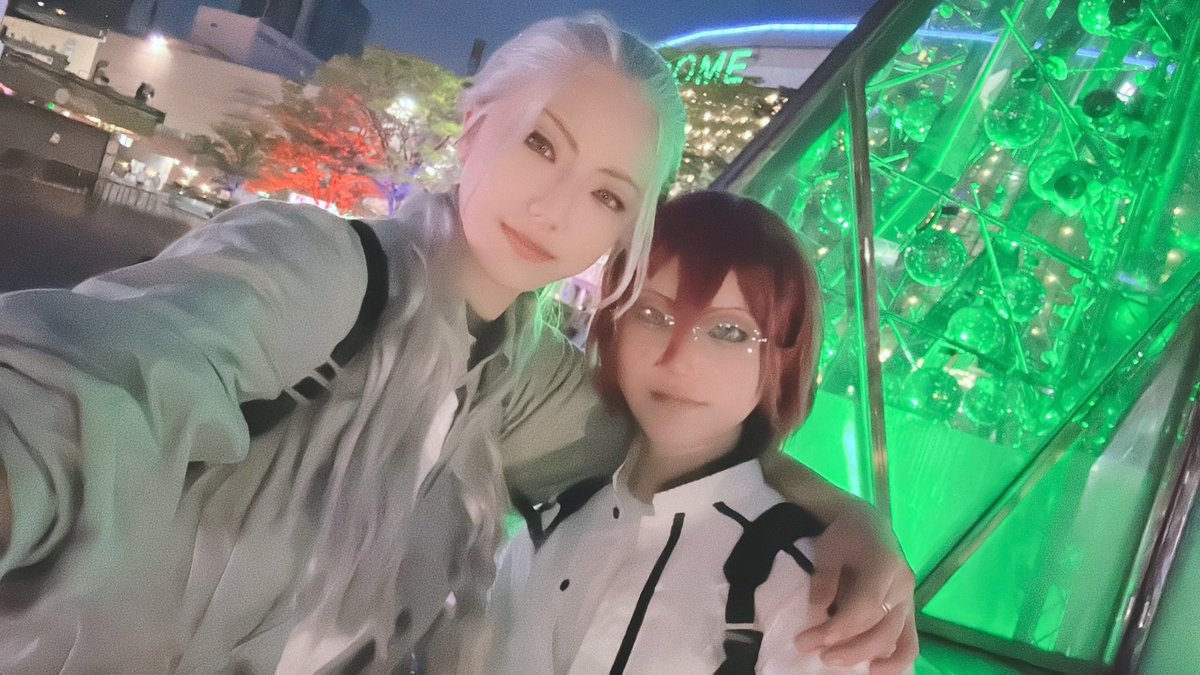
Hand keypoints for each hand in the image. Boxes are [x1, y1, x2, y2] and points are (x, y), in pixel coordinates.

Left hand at [795, 506, 917, 673]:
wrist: (868, 525)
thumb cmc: (846, 535)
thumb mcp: (828, 547)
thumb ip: (824, 578)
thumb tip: (818, 610)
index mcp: (886, 564)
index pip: (865, 607)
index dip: (838, 627)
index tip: (809, 638)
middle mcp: (903, 585)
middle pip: (879, 627)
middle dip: (846, 646)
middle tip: (813, 651)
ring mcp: (909, 600)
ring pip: (894, 638)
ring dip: (862, 655)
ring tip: (832, 661)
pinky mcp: (908, 611)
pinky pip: (910, 642)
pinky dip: (896, 661)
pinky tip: (874, 671)